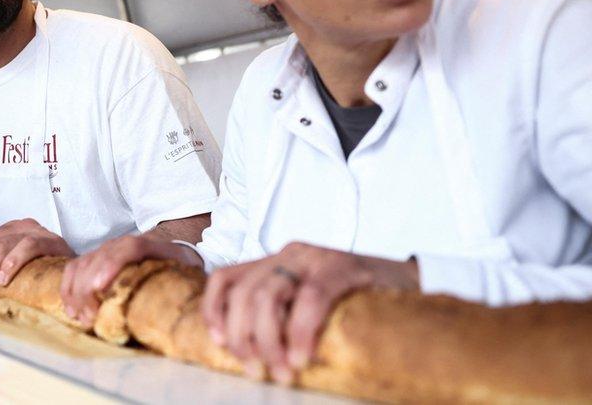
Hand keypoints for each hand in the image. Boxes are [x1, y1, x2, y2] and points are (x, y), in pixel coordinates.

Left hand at [0, 218, 73, 295]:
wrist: (75, 272)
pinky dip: (12, 263)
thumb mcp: (15, 262)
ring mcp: (37, 231)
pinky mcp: (51, 240)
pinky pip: (27, 247)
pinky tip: (4, 280)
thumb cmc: (44, 269)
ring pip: (2, 245)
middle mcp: (22, 226)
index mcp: (10, 229)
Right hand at [60, 235, 201, 327]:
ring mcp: (106, 250)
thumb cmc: (179, 265)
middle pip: (99, 258)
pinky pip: (73, 269)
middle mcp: (123, 244)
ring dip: (77, 293)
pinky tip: (71, 310)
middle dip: (88, 289)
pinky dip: (68, 289)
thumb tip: (188, 307)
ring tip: (82, 318)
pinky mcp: (94, 259)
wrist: (172, 246)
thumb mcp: (189, 271)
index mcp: (151, 245)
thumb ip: (186, 282)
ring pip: (82, 264)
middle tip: (91, 318)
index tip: (101, 287)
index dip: (111, 265)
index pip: (129, 248)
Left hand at [202, 242, 418, 383]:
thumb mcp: (305, 301)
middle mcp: (290, 254)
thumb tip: (247, 349)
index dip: (214, 310)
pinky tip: (303, 356)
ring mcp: (315, 258)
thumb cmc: (354, 300)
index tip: (220, 343)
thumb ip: (279, 312)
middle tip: (257, 370)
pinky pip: (311, 299)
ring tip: (282, 370)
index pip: (226, 277)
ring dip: (269, 340)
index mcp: (275, 260)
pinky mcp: (342, 268)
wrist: (409, 280)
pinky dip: (301, 332)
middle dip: (244, 337)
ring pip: (269, 296)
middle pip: (244, 293)